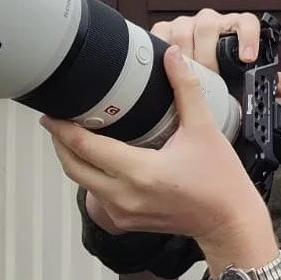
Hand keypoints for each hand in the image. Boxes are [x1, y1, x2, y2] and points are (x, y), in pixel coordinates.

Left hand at [44, 44, 268, 252]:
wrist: (228, 222)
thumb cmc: (220, 181)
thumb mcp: (204, 129)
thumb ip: (186, 89)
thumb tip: (172, 57)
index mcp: (141, 172)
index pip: (86, 148)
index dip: (63, 129)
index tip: (51, 114)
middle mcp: (125, 196)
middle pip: (73, 167)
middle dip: (60, 143)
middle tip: (56, 121)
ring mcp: (122, 212)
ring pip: (82, 183)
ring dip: (73, 160)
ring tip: (74, 136)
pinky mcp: (125, 220)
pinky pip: (96, 196)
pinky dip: (90, 176)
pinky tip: (98, 159)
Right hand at [152, 9, 280, 100]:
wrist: (191, 69)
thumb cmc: (221, 72)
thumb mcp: (244, 78)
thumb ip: (270, 82)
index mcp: (234, 29)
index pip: (246, 22)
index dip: (248, 37)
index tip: (247, 57)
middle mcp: (211, 22)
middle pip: (209, 26)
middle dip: (208, 54)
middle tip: (209, 76)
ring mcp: (187, 24)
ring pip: (184, 29)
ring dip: (186, 54)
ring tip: (188, 74)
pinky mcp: (165, 29)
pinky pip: (162, 31)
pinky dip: (164, 47)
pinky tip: (167, 64)